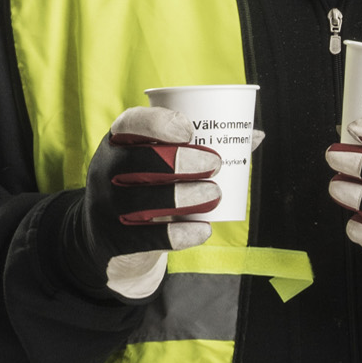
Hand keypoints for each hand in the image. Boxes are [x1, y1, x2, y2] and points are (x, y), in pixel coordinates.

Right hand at [56, 106, 220, 299]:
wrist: (110, 238)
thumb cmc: (147, 185)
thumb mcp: (159, 161)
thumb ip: (203, 148)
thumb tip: (255, 135)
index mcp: (119, 142)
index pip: (130, 123)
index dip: (159, 123)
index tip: (190, 131)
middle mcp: (106, 171)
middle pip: (139, 161)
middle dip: (181, 161)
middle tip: (215, 165)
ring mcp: (106, 206)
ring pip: (142, 200)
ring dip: (184, 195)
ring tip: (213, 193)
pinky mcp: (114, 239)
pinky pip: (147, 237)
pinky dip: (179, 234)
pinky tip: (203, 230)